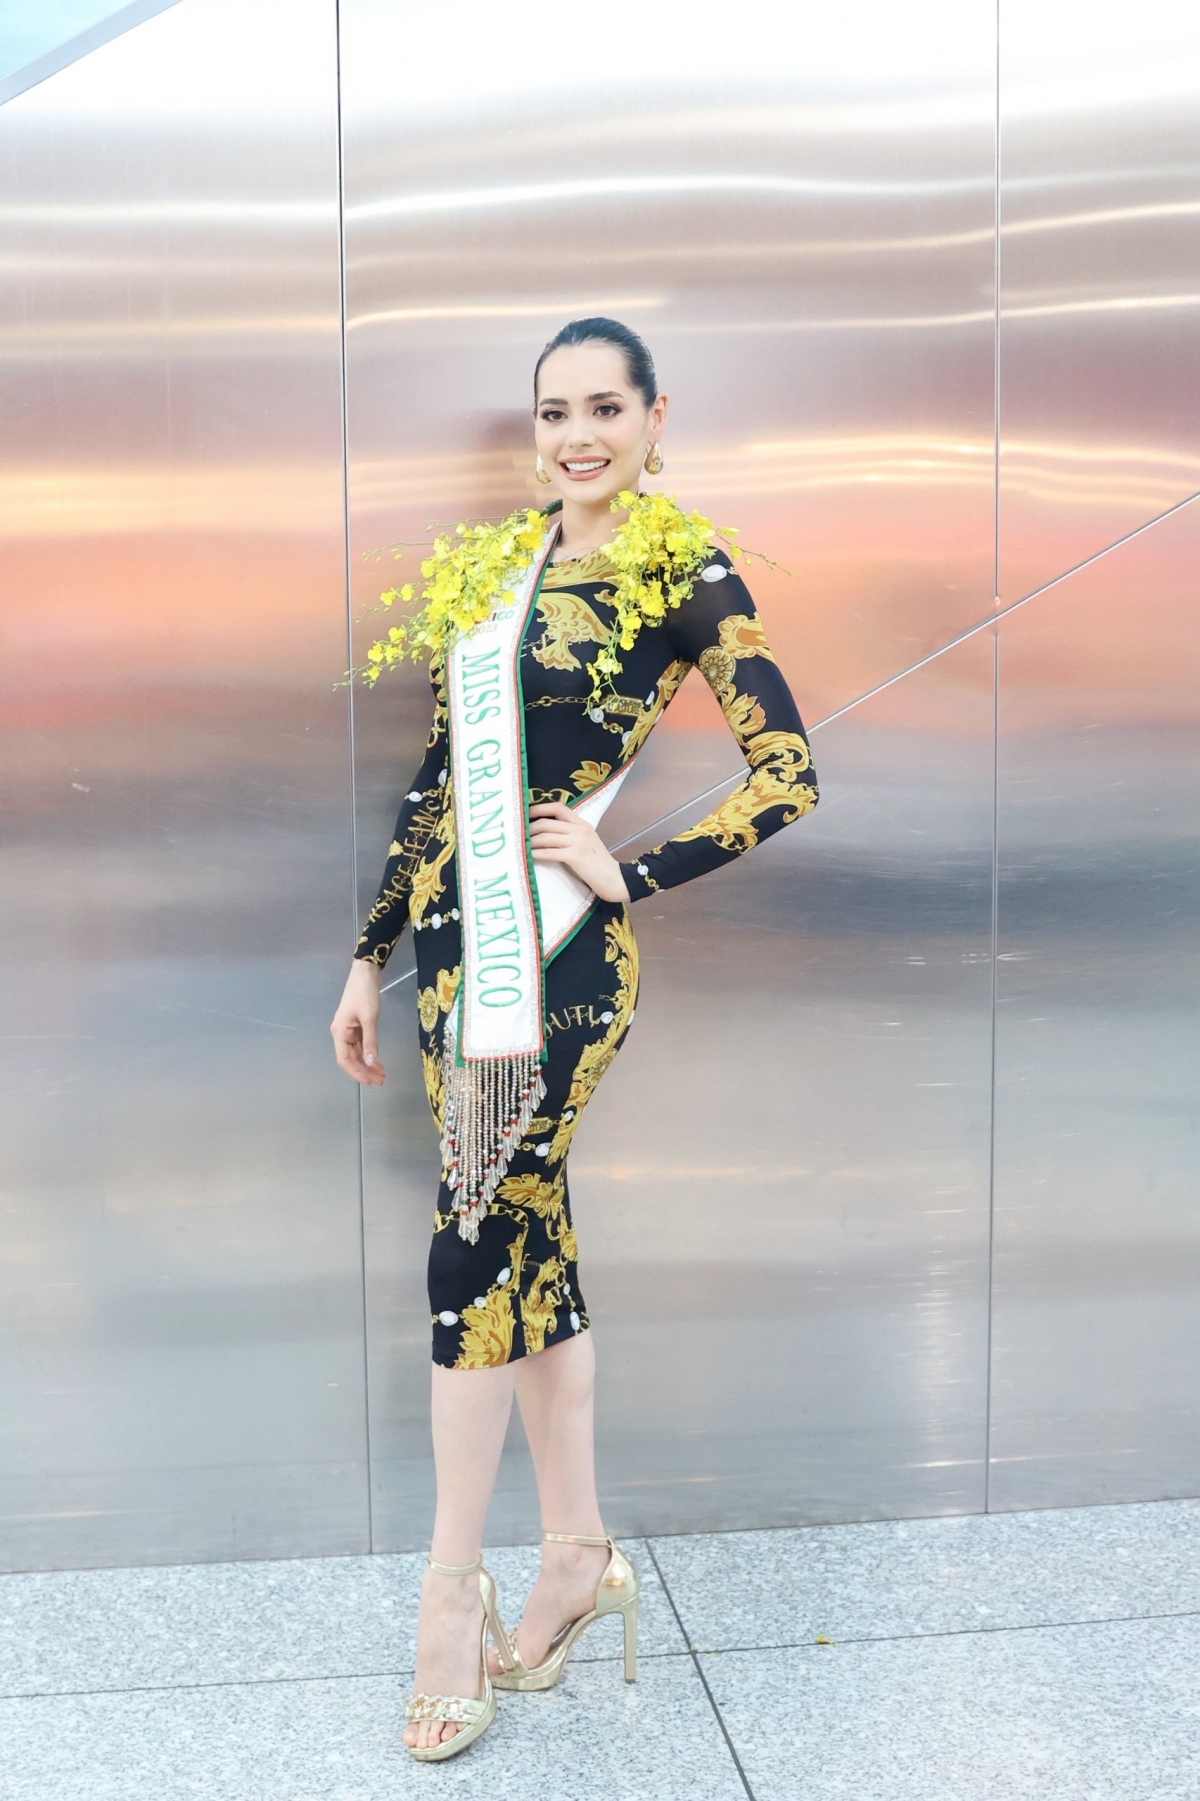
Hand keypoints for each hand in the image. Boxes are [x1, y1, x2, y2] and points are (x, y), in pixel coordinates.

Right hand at [331, 958, 385, 1085]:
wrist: (365, 973)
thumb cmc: (364, 994)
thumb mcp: (369, 1018)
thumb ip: (370, 1041)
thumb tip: (370, 1062)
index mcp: (339, 1033)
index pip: (344, 1060)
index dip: (356, 1073)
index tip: (370, 1081)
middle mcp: (341, 1034)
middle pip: (351, 1058)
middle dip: (364, 1070)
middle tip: (381, 1080)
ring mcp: (349, 1030)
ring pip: (357, 1053)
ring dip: (368, 1064)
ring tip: (382, 1074)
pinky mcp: (357, 1026)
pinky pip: (361, 1045)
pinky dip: (369, 1053)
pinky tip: (378, 1061)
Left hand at [528, 802, 629, 902]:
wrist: (615, 879)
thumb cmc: (598, 864)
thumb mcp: (586, 842)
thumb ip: (570, 835)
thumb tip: (546, 833)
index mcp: (582, 824)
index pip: (558, 807)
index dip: (539, 808)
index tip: (525, 813)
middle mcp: (580, 829)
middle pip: (546, 823)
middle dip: (528, 829)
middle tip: (518, 836)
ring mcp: (578, 842)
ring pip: (545, 837)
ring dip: (529, 843)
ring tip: (520, 847)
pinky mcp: (575, 857)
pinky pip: (549, 852)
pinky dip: (535, 854)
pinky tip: (528, 857)